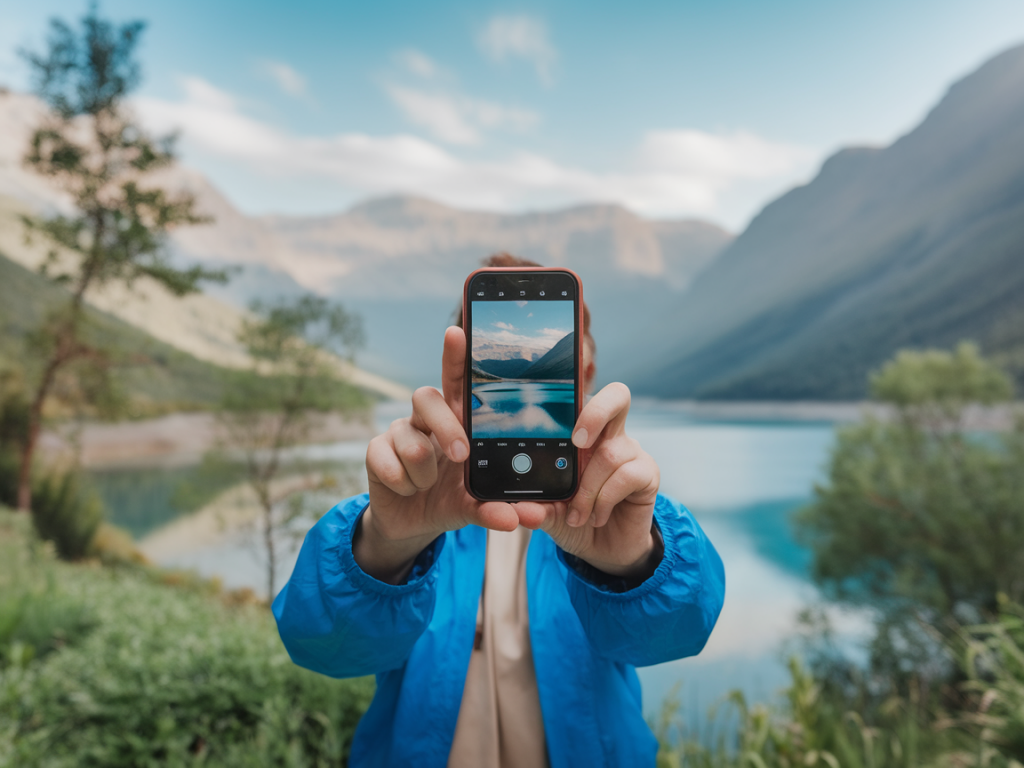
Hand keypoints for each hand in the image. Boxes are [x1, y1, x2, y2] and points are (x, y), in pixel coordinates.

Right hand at [355, 326, 519, 582]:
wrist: (414, 525)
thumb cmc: (452, 498)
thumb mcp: (476, 504)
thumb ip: (498, 507)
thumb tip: (527, 518)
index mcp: (456, 420)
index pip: (456, 380)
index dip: (454, 355)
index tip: (456, 331)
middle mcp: (426, 418)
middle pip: (427, 398)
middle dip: (445, 426)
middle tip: (462, 455)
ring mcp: (398, 432)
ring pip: (410, 440)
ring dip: (423, 473)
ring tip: (428, 486)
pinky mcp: (375, 451)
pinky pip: (386, 462)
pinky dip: (402, 483)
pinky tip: (407, 490)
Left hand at [514, 383, 661, 578]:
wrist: (605, 550)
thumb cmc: (576, 520)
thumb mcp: (549, 513)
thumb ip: (536, 507)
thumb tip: (517, 509)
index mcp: (583, 435)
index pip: (584, 397)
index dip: (577, 387)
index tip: (553, 410)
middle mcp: (610, 436)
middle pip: (617, 396)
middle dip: (595, 412)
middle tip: (577, 441)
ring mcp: (631, 452)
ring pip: (609, 453)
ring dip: (588, 489)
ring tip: (578, 514)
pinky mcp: (647, 473)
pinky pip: (627, 475)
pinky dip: (605, 499)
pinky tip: (597, 516)